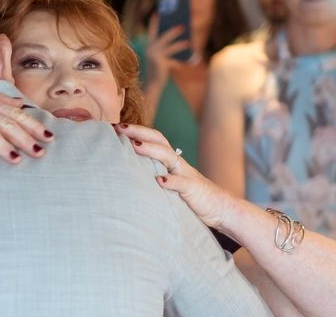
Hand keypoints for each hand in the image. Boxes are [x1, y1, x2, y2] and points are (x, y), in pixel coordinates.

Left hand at [115, 123, 232, 228]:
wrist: (221, 209)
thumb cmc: (188, 196)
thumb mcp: (168, 181)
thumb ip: (153, 173)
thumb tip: (126, 169)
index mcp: (170, 160)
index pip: (153, 138)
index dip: (136, 130)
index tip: (114, 125)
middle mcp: (178, 163)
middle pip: (159, 140)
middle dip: (139, 131)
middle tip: (119, 127)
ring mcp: (187, 175)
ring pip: (169, 157)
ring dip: (151, 150)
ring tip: (134, 146)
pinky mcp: (193, 190)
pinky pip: (182, 184)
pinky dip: (171, 181)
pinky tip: (159, 181)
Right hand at [145, 13, 189, 87]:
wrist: (151, 85)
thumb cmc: (158, 70)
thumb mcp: (161, 58)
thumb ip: (167, 49)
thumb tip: (183, 41)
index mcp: (149, 46)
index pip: (152, 31)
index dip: (154, 23)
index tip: (157, 13)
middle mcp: (150, 50)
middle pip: (163, 37)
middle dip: (173, 31)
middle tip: (182, 25)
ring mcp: (155, 57)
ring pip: (171, 48)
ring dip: (180, 45)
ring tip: (189, 43)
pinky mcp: (161, 64)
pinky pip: (174, 61)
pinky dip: (182, 62)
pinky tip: (190, 62)